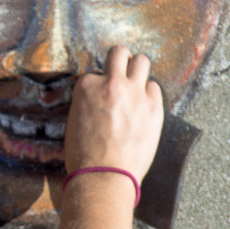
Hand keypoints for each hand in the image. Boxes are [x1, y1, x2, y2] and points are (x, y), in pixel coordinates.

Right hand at [65, 46, 163, 181]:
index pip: (94, 73)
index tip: (100, 95)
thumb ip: (88, 102)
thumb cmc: (84, 154)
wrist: (103, 175)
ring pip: (142, 61)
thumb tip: (98, 99)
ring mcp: (135, 93)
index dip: (98, 84)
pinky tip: (143, 105)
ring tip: (135, 82)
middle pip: (119, 53)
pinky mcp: (154, 107)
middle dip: (119, 59)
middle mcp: (111, 84)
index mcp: (86, 87)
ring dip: (137, 69)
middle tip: (120, 71)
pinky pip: (154, 87)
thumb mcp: (75, 121)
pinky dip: (149, 93)